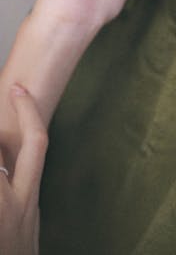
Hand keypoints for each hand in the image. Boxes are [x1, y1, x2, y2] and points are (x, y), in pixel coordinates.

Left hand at [0, 85, 46, 254]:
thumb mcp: (24, 222)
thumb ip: (18, 195)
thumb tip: (6, 168)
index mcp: (27, 199)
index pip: (37, 144)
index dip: (28, 112)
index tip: (18, 88)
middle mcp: (16, 203)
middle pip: (12, 148)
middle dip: (17, 119)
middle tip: (9, 91)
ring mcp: (4, 212)